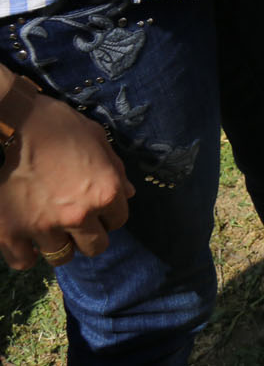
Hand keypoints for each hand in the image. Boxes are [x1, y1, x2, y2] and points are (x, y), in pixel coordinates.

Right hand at [0, 91, 134, 269]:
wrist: (18, 125)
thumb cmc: (61, 126)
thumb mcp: (98, 140)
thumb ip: (115, 170)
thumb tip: (128, 194)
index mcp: (106, 192)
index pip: (119, 221)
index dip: (108, 215)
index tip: (96, 208)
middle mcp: (79, 215)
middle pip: (95, 247)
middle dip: (89, 237)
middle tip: (75, 224)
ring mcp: (43, 227)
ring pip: (61, 256)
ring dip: (58, 245)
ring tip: (50, 230)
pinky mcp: (10, 232)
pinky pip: (24, 261)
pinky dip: (26, 254)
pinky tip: (27, 241)